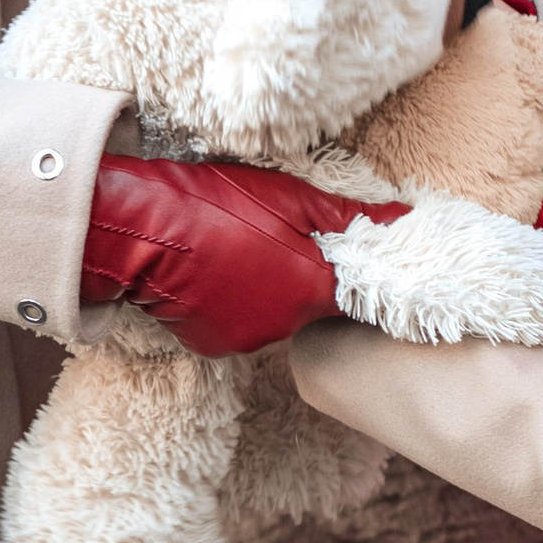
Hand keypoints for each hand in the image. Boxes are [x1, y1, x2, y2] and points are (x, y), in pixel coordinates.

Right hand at [82, 155, 406, 357]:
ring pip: (271, 315)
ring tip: (238, 252)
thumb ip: (349, 214)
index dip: (346, 270)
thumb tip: (402, 217)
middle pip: (309, 304)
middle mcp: (284, 327)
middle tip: (276, 239)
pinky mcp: (212, 346)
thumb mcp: (289, 195)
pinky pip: (235, 325)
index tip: (336, 251)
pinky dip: (231, 304)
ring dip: (263, 290)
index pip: (352, 293)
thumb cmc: (216, 204)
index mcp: (312, 290)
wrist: (140, 229)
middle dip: (299, 275)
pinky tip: (215, 273)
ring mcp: (246, 341)